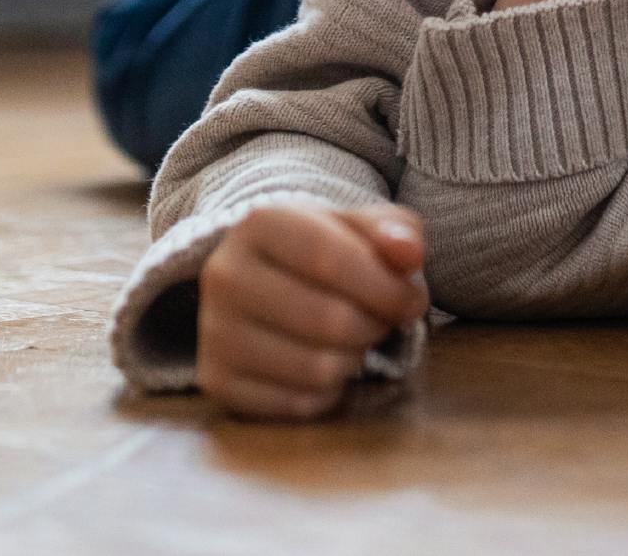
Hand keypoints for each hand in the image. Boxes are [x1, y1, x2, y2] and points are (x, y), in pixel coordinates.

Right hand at [195, 202, 428, 420]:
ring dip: (355, 359)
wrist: (264, 280)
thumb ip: (395, 232)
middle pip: (328, 320)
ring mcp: (213, 331)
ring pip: (316, 369)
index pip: (330, 258)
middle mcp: (224, 275)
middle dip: (375, 326)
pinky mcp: (215, 380)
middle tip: (383, 321)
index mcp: (260, 223)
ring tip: (356, 340)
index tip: (413, 301)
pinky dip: (328, 393)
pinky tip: (327, 365)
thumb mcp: (360, 227)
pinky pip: (297, 404)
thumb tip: (410, 253)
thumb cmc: (324, 251)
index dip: (385, 287)